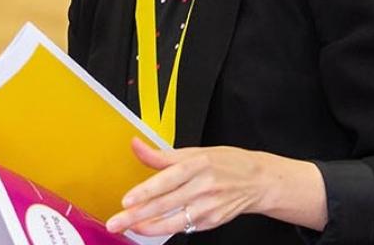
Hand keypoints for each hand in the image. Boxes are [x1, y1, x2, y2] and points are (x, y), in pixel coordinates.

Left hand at [105, 137, 272, 236]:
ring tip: (130, 229)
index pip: (166, 179)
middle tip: (116, 223)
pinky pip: (185, 227)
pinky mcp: (211, 222)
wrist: (258, 180)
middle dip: (137, 216)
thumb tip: (136, 145)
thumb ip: (162, 155)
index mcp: (197, 165)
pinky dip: (165, 229)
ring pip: (174, 222)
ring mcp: (208, 207)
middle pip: (165, 204)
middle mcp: (203, 187)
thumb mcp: (195, 152)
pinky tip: (149, 228)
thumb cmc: (225, 163)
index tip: (127, 201)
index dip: (146, 192)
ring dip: (149, 227)